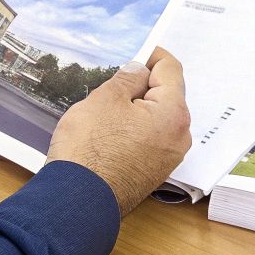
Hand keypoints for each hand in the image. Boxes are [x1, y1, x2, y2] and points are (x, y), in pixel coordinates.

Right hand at [46, 47, 191, 213]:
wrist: (76, 202)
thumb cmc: (90, 149)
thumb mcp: (105, 98)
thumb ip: (127, 78)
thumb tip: (138, 70)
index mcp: (173, 114)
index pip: (171, 69)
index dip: (152, 55)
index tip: (135, 52)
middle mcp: (179, 137)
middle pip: (166, 95)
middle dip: (142, 84)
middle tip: (112, 82)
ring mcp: (167, 158)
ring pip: (156, 119)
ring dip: (136, 108)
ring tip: (105, 110)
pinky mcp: (152, 173)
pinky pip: (148, 139)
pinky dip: (133, 129)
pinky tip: (108, 132)